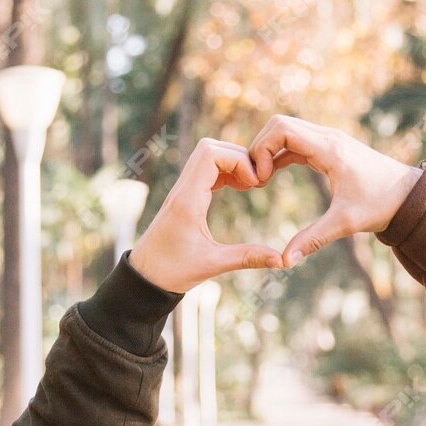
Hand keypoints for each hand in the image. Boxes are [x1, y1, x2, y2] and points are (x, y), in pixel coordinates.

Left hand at [127, 139, 285, 292]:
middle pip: (210, 147)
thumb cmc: (172, 272)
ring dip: (232, 163)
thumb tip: (282, 261)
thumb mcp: (213, 265)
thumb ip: (248, 258)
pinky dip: (225, 172)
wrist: (143, 277)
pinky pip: (205, 170)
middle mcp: (182, 189)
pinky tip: (239, 188)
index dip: (239, 161)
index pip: (211, 154)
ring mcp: (181, 190)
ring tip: (249, 185)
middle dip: (239, 157)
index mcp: (187, 200)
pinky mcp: (184, 196)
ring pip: (207, 155)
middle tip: (255, 182)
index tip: (254, 184)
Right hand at [246, 115, 423, 266]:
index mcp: (330, 149)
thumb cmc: (381, 205)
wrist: (409, 195)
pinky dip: (279, 154)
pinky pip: (296, 142)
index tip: (260, 179)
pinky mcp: (329, 148)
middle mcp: (328, 137)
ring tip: (260, 180)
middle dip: (260, 148)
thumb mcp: (346, 223)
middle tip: (255, 179)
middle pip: (279, 124)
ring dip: (269, 150)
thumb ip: (313, 239)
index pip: (282, 129)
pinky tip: (271, 176)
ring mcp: (329, 140)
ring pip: (286, 130)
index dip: (262, 149)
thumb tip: (284, 261)